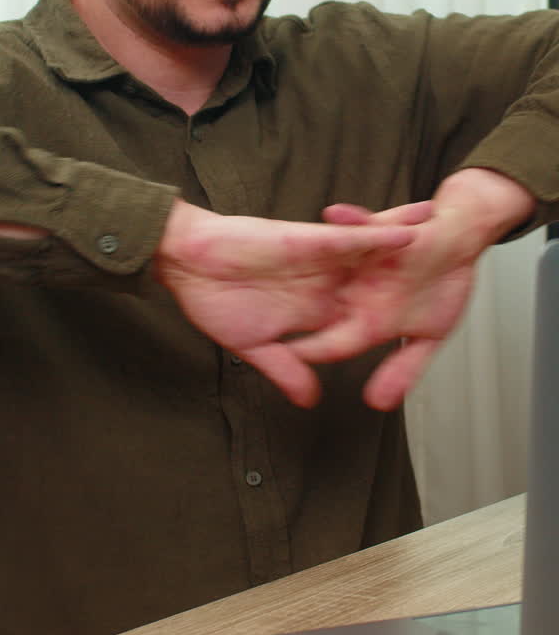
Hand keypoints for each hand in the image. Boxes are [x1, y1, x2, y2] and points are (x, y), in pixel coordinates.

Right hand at [153, 200, 417, 407]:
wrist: (186, 264)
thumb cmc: (212, 301)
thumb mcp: (255, 346)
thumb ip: (287, 369)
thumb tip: (310, 401)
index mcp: (311, 311)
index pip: (358, 318)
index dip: (388, 320)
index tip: (417, 325)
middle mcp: (321, 284)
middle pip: (374, 280)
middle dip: (407, 275)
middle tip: (448, 268)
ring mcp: (317, 261)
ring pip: (370, 253)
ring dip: (405, 245)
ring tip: (443, 235)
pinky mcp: (306, 241)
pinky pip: (348, 239)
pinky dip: (375, 236)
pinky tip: (405, 234)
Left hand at [307, 169, 534, 409]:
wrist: (461, 245)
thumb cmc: (441, 286)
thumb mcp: (429, 334)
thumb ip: (404, 367)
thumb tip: (379, 403)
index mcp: (366, 319)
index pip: (331, 341)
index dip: (311, 352)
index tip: (287, 363)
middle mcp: (358, 290)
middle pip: (318, 302)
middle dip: (289, 304)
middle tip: (260, 312)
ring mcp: (365, 260)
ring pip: (332, 262)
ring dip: (312, 258)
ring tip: (286, 257)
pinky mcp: (377, 232)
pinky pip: (358, 226)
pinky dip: (348, 220)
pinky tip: (335, 215)